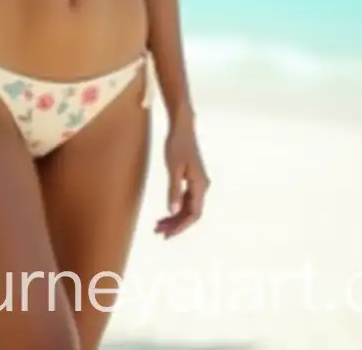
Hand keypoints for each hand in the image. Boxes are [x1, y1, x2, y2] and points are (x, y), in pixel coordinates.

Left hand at [155, 113, 209, 238]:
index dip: (181, 226)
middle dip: (176, 224)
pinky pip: (186, 198)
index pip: (194, 214)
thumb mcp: (173, 168)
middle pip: (191, 212)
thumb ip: (174, 190)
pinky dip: (176, 206)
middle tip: (159, 232)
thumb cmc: (177, 144)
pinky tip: (166, 212)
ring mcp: (198, 182)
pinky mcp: (192, 178)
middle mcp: (202, 186)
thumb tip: (174, 210)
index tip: (168, 234)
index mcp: (200, 185)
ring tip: (159, 225)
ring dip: (175, 217)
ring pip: (188, 206)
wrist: (182, 127)